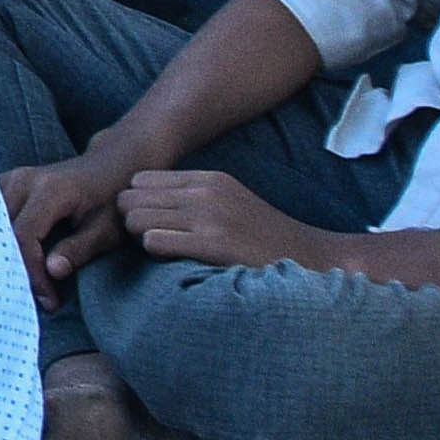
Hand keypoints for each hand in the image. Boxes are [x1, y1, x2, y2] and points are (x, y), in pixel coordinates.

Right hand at [0, 150, 146, 300]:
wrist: (109, 168)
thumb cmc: (111, 202)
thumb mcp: (106, 230)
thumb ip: (79, 249)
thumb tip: (52, 271)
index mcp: (51, 190)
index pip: (24, 235)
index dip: (32, 273)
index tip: (50, 300)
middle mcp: (23, 180)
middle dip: (12, 267)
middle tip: (30, 298)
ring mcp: (10, 179)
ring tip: (18, 282)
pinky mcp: (5, 184)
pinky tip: (6, 262)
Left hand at [119, 167, 340, 276]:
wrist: (310, 256)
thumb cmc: (263, 236)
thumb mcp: (229, 201)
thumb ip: (191, 196)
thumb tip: (143, 202)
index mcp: (208, 178)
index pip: (139, 179)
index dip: (137, 202)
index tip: (149, 221)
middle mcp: (204, 192)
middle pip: (130, 198)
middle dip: (131, 220)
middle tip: (149, 239)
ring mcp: (208, 217)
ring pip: (136, 219)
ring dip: (140, 238)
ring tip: (163, 250)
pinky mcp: (212, 244)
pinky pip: (154, 242)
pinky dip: (155, 253)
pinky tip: (174, 260)